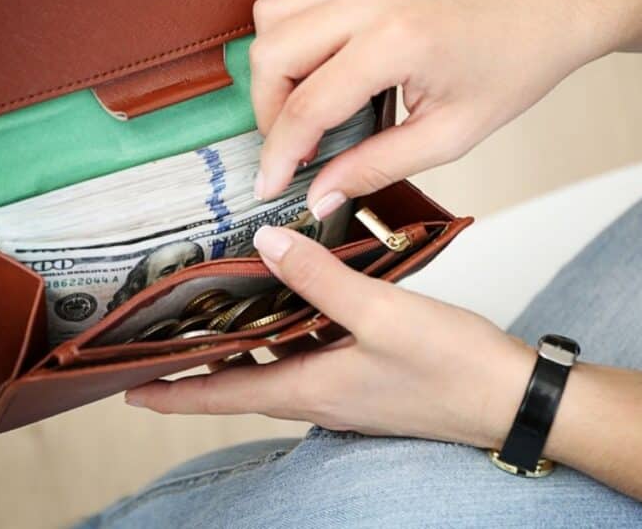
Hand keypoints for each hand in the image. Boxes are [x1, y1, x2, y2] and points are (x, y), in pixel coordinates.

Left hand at [126, 225, 532, 448]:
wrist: (511, 398)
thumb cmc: (452, 366)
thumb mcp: (381, 313)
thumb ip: (320, 278)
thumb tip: (266, 244)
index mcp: (312, 388)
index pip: (223, 395)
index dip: (173, 393)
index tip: (130, 387)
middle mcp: (322, 395)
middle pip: (244, 381)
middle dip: (202, 364)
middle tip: (167, 336)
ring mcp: (347, 389)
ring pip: (280, 364)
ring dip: (247, 343)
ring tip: (220, 309)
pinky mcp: (370, 376)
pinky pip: (315, 353)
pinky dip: (293, 330)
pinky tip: (301, 297)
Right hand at [249, 0, 609, 216]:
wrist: (541, 14)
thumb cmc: (510, 70)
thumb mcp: (449, 137)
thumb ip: (376, 166)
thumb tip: (321, 195)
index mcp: (397, 42)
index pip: (309, 104)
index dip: (280, 152)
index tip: (270, 184)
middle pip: (273, 52)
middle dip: (268, 110)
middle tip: (293, 146)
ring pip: (273, 11)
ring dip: (273, 64)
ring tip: (302, 101)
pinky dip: (286, 8)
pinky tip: (309, 43)